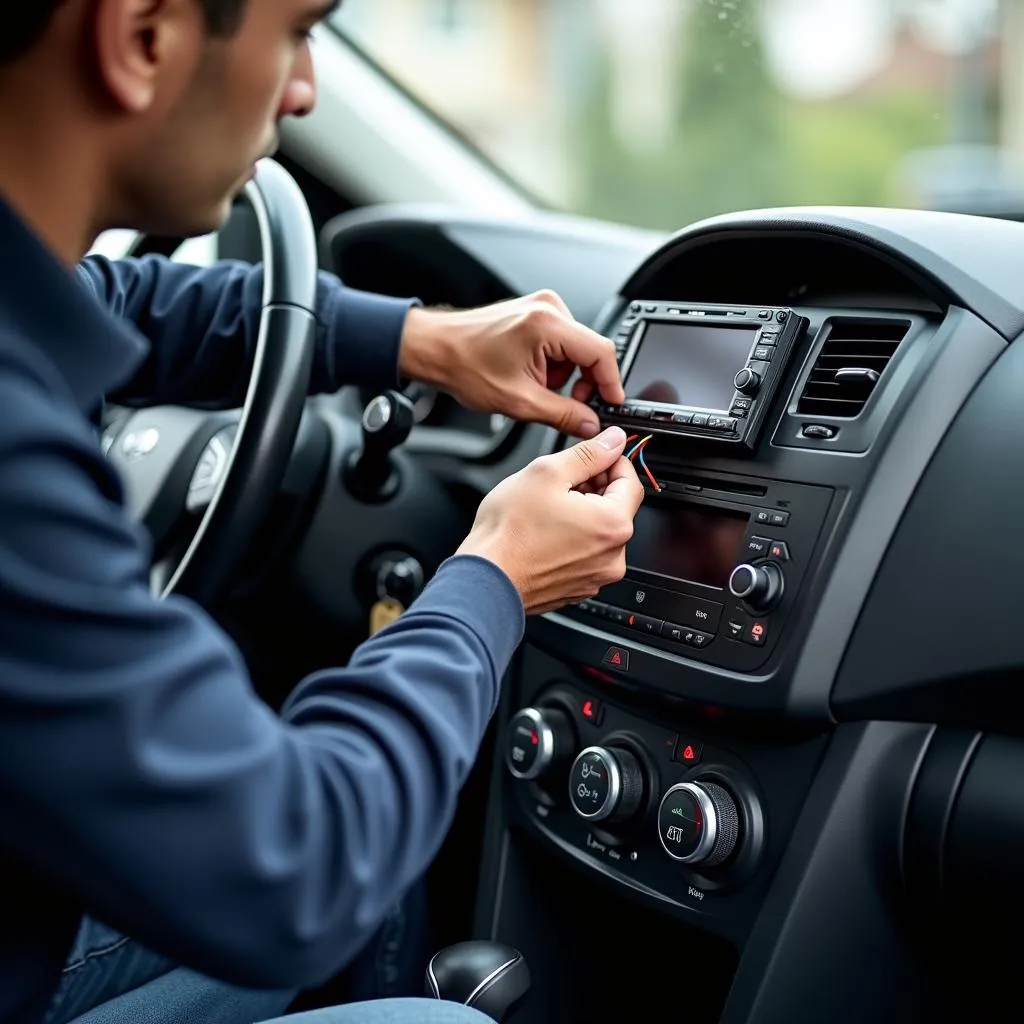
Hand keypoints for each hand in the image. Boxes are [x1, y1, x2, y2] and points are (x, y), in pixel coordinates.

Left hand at [399, 291, 625, 438]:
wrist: (435, 349)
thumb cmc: (463, 365)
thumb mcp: (519, 401)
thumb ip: (563, 415)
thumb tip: (590, 424)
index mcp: (547, 323)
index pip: (601, 352)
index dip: (611, 382)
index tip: (611, 403)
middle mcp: (549, 308)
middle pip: (590, 350)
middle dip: (583, 382)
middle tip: (571, 406)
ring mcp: (542, 307)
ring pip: (575, 349)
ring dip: (565, 375)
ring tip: (536, 389)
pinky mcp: (535, 313)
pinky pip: (561, 343)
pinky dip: (554, 365)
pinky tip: (532, 376)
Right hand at [458, 426, 644, 613]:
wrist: (486, 579)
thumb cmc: (509, 532)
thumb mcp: (547, 472)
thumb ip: (588, 453)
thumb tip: (613, 441)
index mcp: (612, 525)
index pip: (631, 481)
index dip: (611, 461)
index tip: (594, 455)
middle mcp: (613, 556)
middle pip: (616, 507)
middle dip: (594, 488)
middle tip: (561, 481)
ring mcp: (596, 575)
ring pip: (600, 531)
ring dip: (582, 513)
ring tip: (548, 508)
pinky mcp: (579, 586)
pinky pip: (586, 553)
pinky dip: (573, 538)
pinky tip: (546, 531)